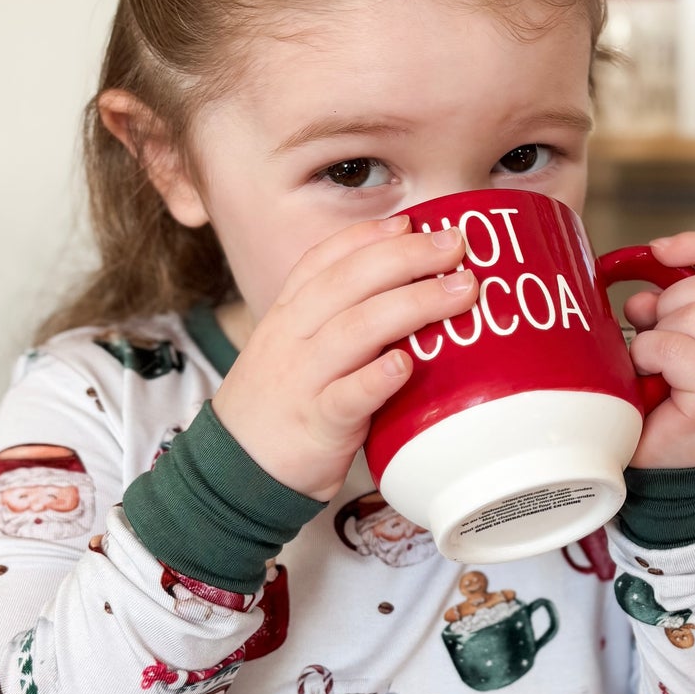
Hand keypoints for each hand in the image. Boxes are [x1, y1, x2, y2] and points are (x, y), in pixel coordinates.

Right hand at [211, 215, 477, 501]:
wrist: (235, 472)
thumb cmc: (286, 406)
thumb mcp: (300, 350)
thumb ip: (342, 321)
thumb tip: (411, 293)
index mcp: (290, 314)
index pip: (325, 260)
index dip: (369, 236)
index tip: (414, 221)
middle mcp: (293, 337)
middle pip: (348, 282)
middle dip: (405, 257)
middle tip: (455, 247)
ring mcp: (303, 379)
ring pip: (355, 329)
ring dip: (412, 305)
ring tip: (460, 293)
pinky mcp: (316, 423)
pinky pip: (347, 396)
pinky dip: (377, 378)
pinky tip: (407, 364)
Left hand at [622, 232, 694, 470]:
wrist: (671, 474)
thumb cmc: (673, 408)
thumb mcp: (681, 340)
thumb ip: (678, 302)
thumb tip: (652, 266)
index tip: (657, 251)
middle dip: (670, 301)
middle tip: (653, 334)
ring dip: (656, 334)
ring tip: (652, 363)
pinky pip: (675, 348)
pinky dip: (649, 355)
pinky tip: (650, 378)